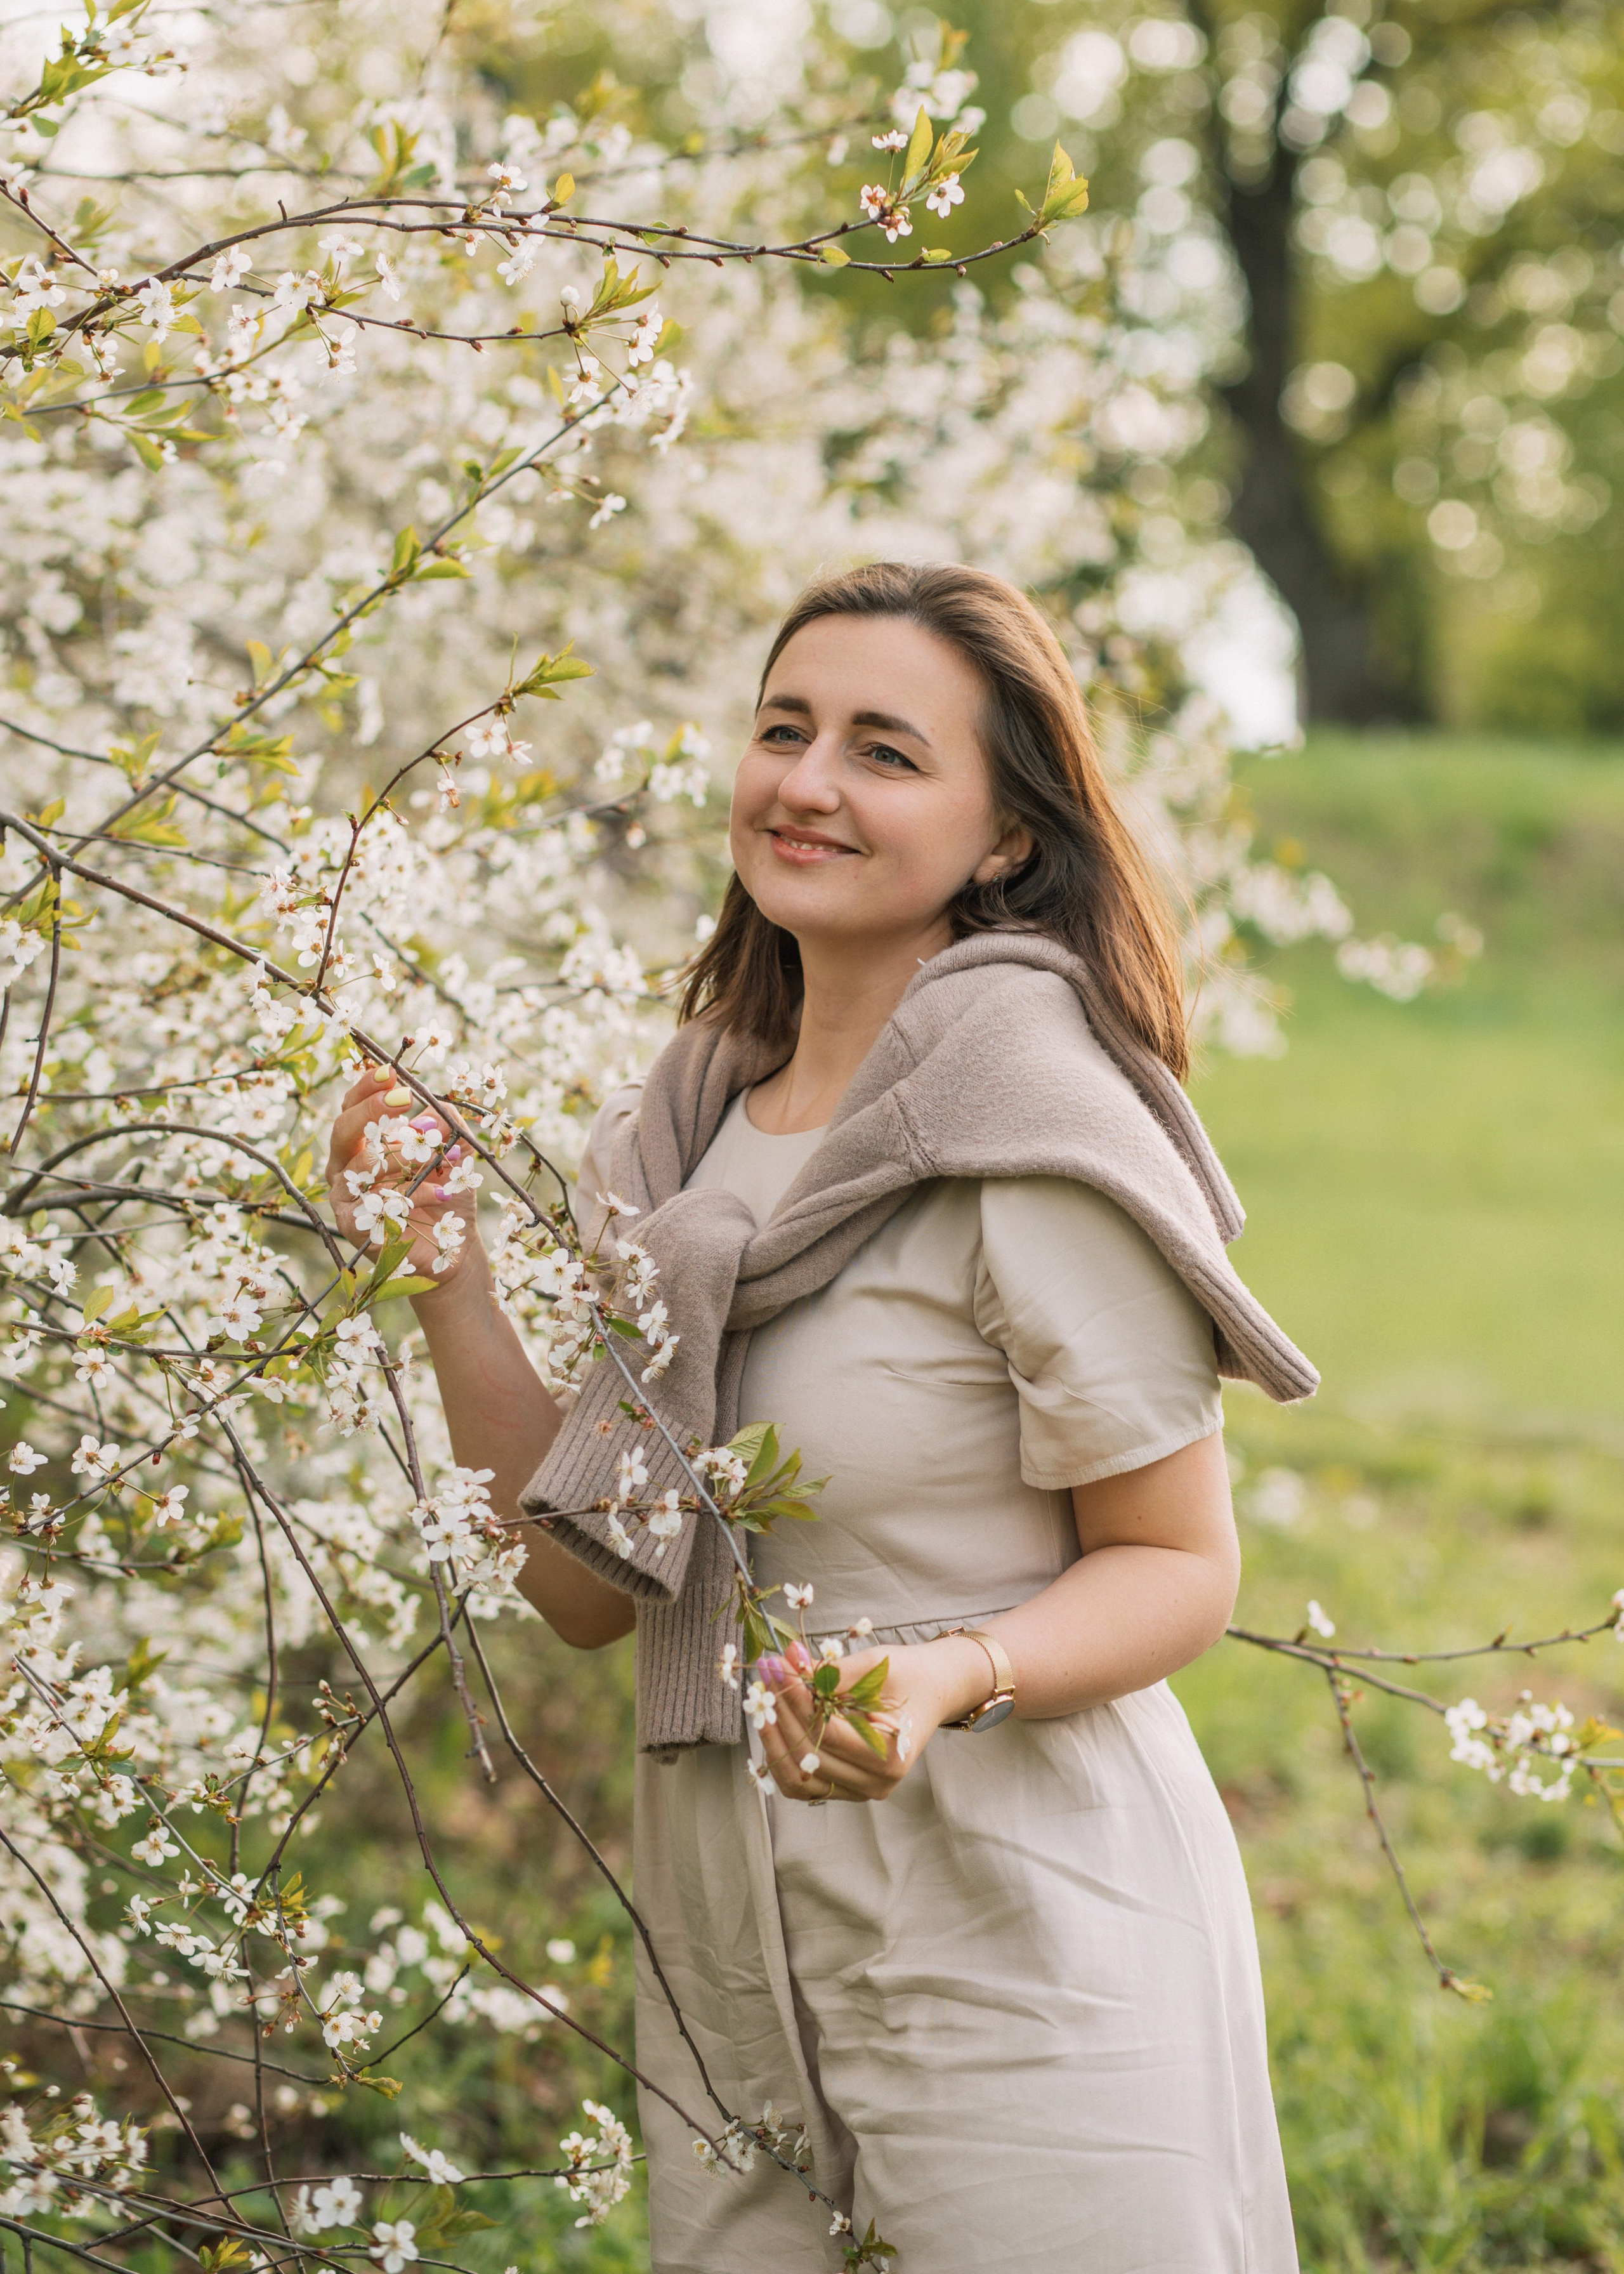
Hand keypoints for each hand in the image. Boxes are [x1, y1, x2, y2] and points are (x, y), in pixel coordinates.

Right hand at [323, 1065, 483, 1298]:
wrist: (452, 1247)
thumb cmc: (446, 1192)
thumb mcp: (455, 1151)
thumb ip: (445, 1124)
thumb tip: (432, 1107)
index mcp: (363, 1143)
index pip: (353, 1107)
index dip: (367, 1088)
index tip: (390, 1073)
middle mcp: (346, 1167)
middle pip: (343, 1130)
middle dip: (370, 1110)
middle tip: (401, 1099)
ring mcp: (346, 1197)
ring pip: (359, 1164)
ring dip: (400, 1156)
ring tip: (435, 1158)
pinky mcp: (353, 1226)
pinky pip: (373, 1201)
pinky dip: (408, 1194)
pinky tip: (435, 1193)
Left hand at [753, 1633, 996, 1804]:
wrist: (933, 1690)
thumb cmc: (909, 1675)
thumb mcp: (874, 1665)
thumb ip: (830, 1671)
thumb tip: (788, 1662)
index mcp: (891, 1755)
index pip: (828, 1732)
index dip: (797, 1700)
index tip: (778, 1668)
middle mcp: (876, 1783)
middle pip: (810, 1755)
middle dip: (781, 1712)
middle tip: (766, 1675)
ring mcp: (860, 1790)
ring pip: (799, 1777)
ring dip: (774, 1738)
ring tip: (763, 1700)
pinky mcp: (846, 1787)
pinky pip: (803, 1782)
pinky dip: (782, 1757)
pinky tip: (773, 1725)